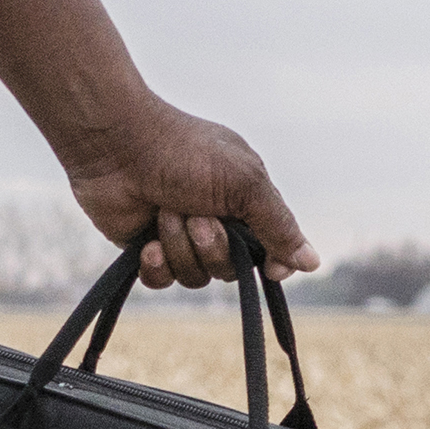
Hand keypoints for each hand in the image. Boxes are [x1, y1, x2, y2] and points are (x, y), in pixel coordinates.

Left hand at [57, 99, 319, 290]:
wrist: (116, 147)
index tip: (272, 268)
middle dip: (214, 247)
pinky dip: (157, 264)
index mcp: (244, 199)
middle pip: (231, 268)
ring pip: (196, 277)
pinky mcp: (147, 249)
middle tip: (197, 216)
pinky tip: (147, 243)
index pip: (271, 248)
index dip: (273, 263)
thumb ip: (279, 225)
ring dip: (181, 247)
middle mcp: (215, 220)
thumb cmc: (183, 153)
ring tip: (165, 212)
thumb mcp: (245, 183)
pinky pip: (163, 281)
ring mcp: (180, 236)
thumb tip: (313, 263)